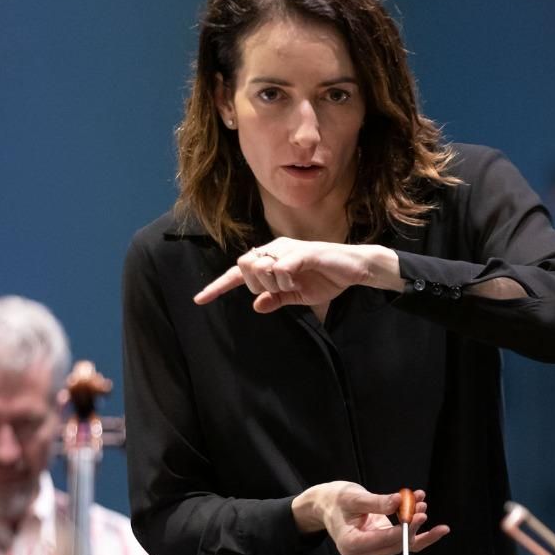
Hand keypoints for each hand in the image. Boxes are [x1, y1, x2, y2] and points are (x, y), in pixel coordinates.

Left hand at [194, 239, 399, 314]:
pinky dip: (284, 279)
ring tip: (294, 284)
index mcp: (271, 258)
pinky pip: (280, 267)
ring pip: (260, 268)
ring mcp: (288, 249)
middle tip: (281, 289)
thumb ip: (275, 299)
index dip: (218, 286)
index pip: (238, 272)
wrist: (354, 270)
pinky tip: (297, 280)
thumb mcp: (296, 296)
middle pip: (244, 267)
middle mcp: (275, 248)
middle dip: (257, 285)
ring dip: (274, 284)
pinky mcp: (303, 252)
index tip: (199, 299)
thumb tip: (256, 305)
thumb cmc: (326, 279)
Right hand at [292, 481, 449, 554]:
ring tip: (420, 501)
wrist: (327, 505)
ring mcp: (371, 552)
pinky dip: (418, 533)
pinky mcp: (380, 547)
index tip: (418, 514)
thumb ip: (376, 502)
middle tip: (420, 502)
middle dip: (412, 524)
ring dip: (415, 524)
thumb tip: (400, 501)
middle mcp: (360, 554)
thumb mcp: (353, 497)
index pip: (383, 540)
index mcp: (350, 543)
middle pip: (395, 545)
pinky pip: (403, 544)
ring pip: (402, 544)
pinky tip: (433, 525)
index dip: (404, 528)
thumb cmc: (336, 500)